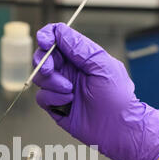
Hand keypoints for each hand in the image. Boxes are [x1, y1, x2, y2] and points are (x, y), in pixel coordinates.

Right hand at [33, 23, 158, 159]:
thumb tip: (60, 32)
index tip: (44, 41)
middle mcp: (69, 70)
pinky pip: (42, 97)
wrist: (117, 128)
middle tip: (50, 68)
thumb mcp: (102, 65)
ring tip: (70, 91)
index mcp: (81, 57)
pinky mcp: (56, 105)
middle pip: (44, 56)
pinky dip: (52, 98)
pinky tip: (67, 102)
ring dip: (52, 83)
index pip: (58, 38)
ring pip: (40, 77)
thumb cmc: (118, 98)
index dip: (47, 35)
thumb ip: (79, 47)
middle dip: (43, 60)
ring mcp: (61, 88)